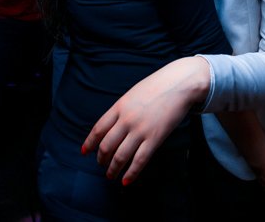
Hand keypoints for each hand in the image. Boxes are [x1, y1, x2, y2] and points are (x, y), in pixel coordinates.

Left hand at [82, 57, 209, 183]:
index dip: (90, 142)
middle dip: (101, 159)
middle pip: (106, 145)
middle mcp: (126, 120)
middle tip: (102, 164)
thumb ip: (122, 109)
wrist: (180, 84)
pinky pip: (139, 160)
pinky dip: (131, 173)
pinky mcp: (155, 138)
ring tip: (110, 175)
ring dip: (113, 169)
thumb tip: (113, 126)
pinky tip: (126, 181)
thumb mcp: (133, 94)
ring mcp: (140, 130)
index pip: (98, 129)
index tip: (85, 152)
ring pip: (120, 156)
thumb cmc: (158, 86)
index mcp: (119, 107)